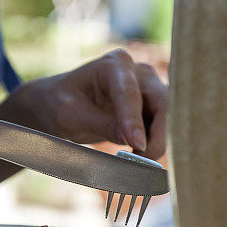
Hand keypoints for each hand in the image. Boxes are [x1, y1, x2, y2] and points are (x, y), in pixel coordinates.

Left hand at [8, 49, 166, 159]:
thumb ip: (103, 125)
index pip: (130, 93)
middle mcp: (138, 72)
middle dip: (158, 134)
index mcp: (115, 64)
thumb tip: (136, 141)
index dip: (135, 121)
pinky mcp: (151, 108)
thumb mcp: (72, 116)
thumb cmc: (59, 104)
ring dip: (158, 142)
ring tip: (137, 163)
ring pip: (168, 118)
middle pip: (162, 103)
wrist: (58, 105)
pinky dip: (155, 145)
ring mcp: (149, 89)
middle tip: (143, 162)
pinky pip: (162, 128)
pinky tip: (140, 159)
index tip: (138, 145)